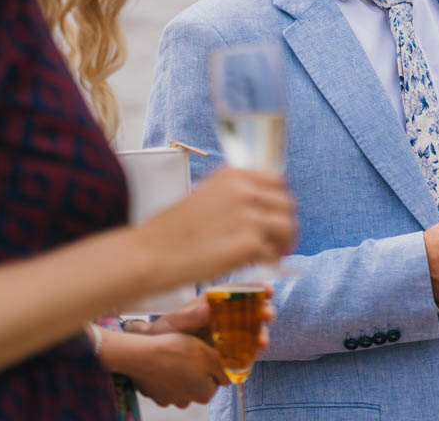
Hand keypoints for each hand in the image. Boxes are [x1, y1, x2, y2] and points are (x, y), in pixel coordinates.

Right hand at [106, 329, 228, 408]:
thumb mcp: (208, 354)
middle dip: (198, 369)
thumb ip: (224, 367)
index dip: (213, 364)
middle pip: (200, 383)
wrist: (141, 355)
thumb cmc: (176, 351)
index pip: (217, 380)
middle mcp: (187, 401)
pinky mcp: (154, 393)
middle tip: (191, 350)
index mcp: (204, 393)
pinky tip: (164, 362)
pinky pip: (165, 383)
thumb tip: (234, 374)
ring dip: (182, 371)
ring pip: (182, 383)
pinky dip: (166, 374)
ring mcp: (169, 399)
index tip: (207, 352)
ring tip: (176, 354)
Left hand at [124, 287, 275, 352]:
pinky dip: (251, 353)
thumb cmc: (164, 333)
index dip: (255, 289)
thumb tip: (208, 307)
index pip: (239, 291)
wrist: (155, 356)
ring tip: (262, 341)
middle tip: (268, 314)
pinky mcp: (228, 355)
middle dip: (263, 311)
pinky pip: (243, 353)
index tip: (268, 290)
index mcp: (214, 303)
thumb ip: (190, 316)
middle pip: (250, 311)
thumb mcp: (173, 322)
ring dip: (260, 334)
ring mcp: (228, 336)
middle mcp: (224, 317)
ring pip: (251, 332)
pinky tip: (253, 355)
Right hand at [138, 168, 295, 287]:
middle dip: (284, 223)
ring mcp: (249, 216)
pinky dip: (271, 261)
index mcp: (233, 174)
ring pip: (287, 227)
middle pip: (287, 204)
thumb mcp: (205, 194)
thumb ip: (234, 193)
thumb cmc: (173, 231)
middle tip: (277, 241)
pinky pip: (275, 252)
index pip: (278, 180)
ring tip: (271, 254)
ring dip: (283, 242)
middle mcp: (244, 190)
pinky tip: (257, 265)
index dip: (279, 201)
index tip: (275, 215)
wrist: (151, 254)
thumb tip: (262, 202)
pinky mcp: (250, 244)